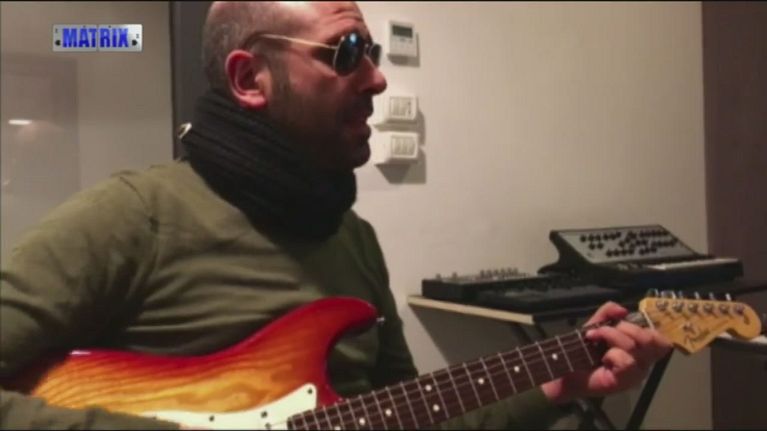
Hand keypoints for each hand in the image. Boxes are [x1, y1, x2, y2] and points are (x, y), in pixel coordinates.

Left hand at [541, 301, 671, 403]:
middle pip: (650, 339)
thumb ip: (609, 312)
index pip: (661, 340)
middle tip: (605, 331)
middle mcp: (642, 363)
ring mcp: (635, 374)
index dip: (646, 329)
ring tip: (596, 339)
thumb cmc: (584, 350)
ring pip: (635, 346)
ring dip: (612, 336)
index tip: (623, 325)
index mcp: (641, 350)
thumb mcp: (597, 324)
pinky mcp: (624, 382)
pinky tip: (603, 358)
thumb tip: (623, 309)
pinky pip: (626, 361)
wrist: (566, 370)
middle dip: (625, 328)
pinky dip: (612, 354)